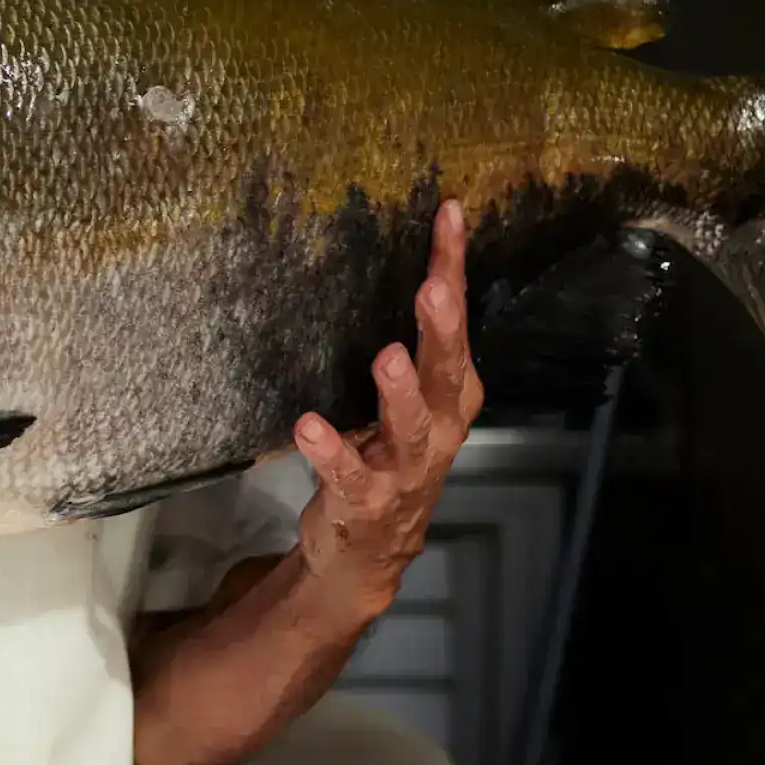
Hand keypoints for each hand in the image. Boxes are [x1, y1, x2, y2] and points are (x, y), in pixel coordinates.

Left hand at [288, 200, 484, 614]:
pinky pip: (349, 475)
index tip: (449, 213)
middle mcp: (439, 429)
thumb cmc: (387, 455)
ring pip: (411, 427)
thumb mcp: (407, 396)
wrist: (370, 551)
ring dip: (400, 393)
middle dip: (442, 330)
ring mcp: (406, 470)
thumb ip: (411, 340)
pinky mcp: (366, 502)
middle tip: (435, 288)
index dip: (454, 267)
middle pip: (447, 373)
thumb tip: (403, 259)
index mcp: (452, 395)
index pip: (456, 322)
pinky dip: (331, 450)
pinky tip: (309, 426)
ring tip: (388, 356)